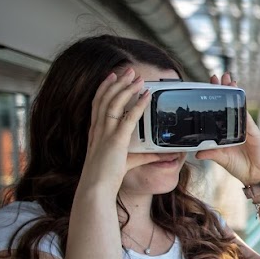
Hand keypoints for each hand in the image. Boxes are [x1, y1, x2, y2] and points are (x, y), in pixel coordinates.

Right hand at [80, 69, 165, 193]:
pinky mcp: (116, 140)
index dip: (105, 87)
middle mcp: (98, 129)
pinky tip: (146, 95)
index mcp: (96, 131)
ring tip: (138, 77)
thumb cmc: (107, 176)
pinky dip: (138, 105)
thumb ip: (145, 155)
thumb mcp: (128, 161)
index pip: (98, 103)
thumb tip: (163, 154)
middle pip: (106, 98)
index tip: (112, 76)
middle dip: (117, 82)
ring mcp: (106, 133)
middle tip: (128, 70)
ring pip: (115, 103)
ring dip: (127, 88)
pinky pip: (128, 118)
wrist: (96, 187)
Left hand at [195, 72, 259, 184]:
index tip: (210, 86)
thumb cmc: (239, 166)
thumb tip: (196, 152)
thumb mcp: (221, 159)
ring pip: (239, 107)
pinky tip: (239, 100)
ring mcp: (247, 128)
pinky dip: (242, 110)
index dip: (215, 98)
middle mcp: (238, 126)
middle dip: (225, 89)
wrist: (254, 176)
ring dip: (235, 93)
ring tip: (230, 81)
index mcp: (228, 131)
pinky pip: (247, 119)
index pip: (221, 110)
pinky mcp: (254, 133)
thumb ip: (210, 153)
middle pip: (231, 104)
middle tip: (219, 76)